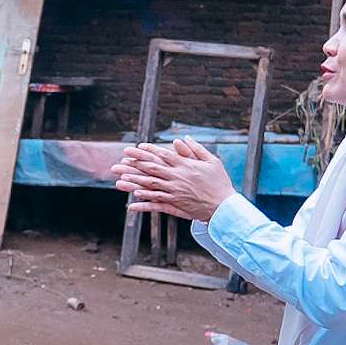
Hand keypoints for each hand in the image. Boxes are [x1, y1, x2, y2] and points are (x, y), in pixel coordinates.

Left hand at [110, 137, 235, 222]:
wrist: (224, 206)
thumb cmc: (219, 182)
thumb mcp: (211, 161)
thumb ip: (195, 149)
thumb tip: (182, 138)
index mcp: (185, 165)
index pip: (163, 155)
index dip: (149, 151)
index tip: (137, 147)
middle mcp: (177, 177)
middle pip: (152, 168)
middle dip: (135, 163)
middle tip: (122, 159)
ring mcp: (175, 191)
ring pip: (151, 184)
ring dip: (135, 180)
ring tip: (121, 178)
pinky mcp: (175, 204)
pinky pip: (157, 201)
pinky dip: (145, 199)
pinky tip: (133, 199)